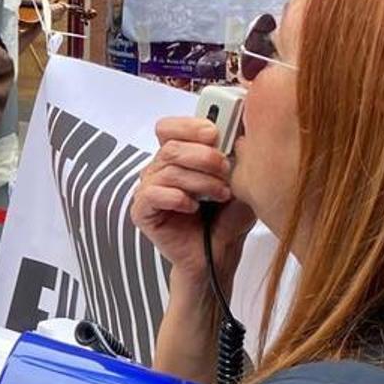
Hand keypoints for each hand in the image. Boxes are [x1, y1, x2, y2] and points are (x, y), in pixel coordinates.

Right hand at [130, 117, 255, 282]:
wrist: (218, 256)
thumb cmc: (227, 219)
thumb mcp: (242, 182)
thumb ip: (238, 157)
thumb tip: (241, 134)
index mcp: (177, 156)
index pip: (169, 128)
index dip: (189, 126)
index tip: (215, 133)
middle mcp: (159, 169)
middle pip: (171, 147)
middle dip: (204, 156)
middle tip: (226, 170)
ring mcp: (148, 189)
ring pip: (168, 170)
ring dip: (200, 182)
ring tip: (220, 195)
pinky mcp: (141, 211)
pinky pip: (152, 193)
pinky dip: (178, 198)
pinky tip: (193, 207)